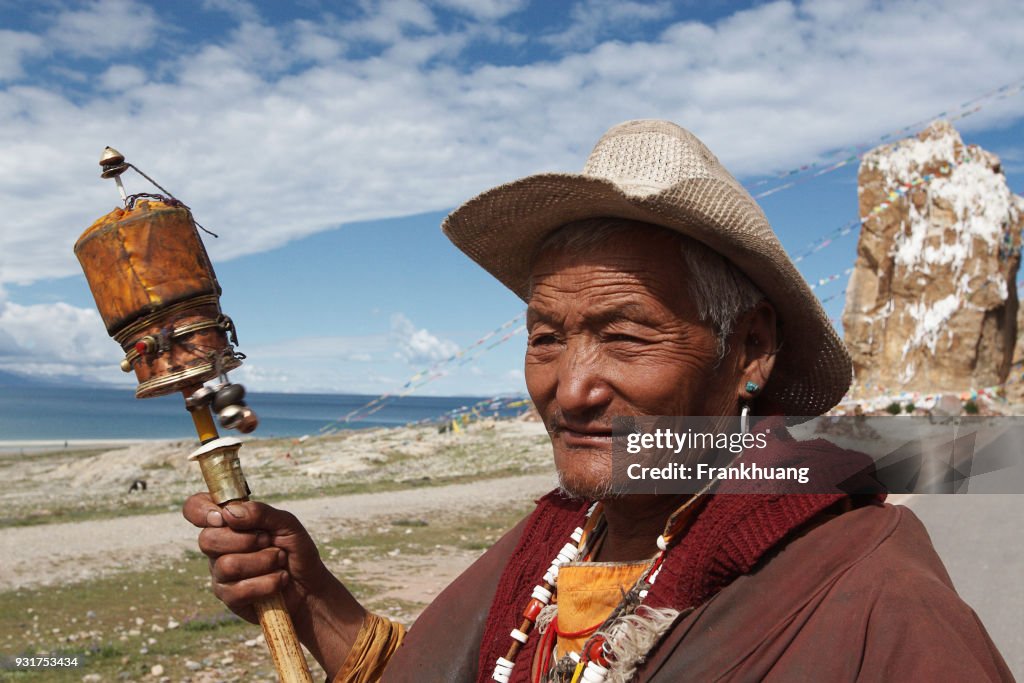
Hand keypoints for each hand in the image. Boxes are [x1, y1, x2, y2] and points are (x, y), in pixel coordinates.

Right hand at [182, 494, 366, 674]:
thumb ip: (261, 513)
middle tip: (269, 541)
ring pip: (227, 565)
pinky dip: (267, 583)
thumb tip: (228, 512)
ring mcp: (221, 574)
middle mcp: (218, 547)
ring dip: (263, 561)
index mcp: (228, 523)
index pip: (196, 508)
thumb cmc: (296, 550)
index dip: (202, 510)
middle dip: (245, 540)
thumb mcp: (287, 524)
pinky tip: (279, 580)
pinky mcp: (230, 598)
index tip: (223, 516)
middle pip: (207, 540)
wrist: (311, 586)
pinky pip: (238, 590)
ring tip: (279, 560)